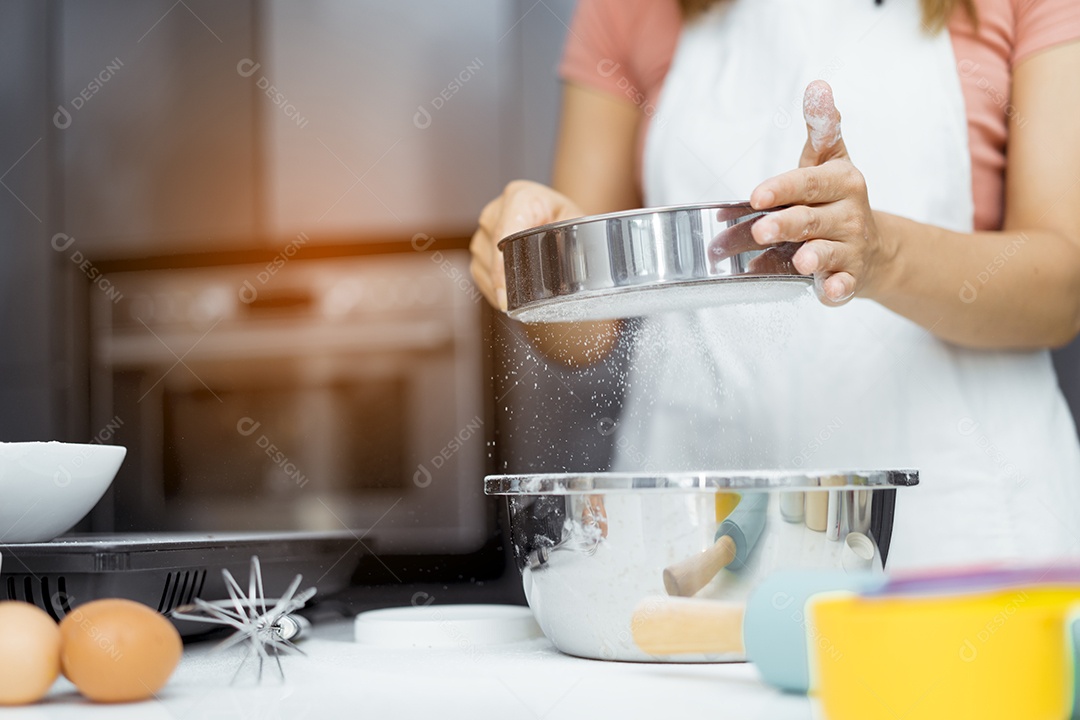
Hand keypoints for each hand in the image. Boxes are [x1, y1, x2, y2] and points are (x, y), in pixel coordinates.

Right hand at [469, 180, 583, 310]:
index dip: (503, 268)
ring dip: (499, 285)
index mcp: (520, 196)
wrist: (552, 216)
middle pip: (491, 252)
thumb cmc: (564, 219)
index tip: (507, 296)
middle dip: (506, 280)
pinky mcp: (479, 246)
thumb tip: (570, 261)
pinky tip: (511, 291)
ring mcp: (484, 229)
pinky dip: (493, 287)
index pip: (503, 233)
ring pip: (482, 265)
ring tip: (522, 293)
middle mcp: (495, 210)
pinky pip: (479, 273)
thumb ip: (571, 236)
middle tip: (523, 302)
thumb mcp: (574, 222)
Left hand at [748, 80, 894, 304]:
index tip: (756, 195)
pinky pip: (845, 285)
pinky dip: (838, 289)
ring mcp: (851, 247)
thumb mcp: (829, 161)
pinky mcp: (851, 277)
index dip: (782, 188)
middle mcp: (848, 214)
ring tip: (800, 260)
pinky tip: (829, 291)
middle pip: (812, 219)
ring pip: (829, 252)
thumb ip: (821, 129)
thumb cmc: (835, 199)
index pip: (808, 182)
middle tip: (759, 230)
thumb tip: (818, 86)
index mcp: (841, 182)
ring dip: (815, 256)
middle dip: (787, 224)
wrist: (873, 247)